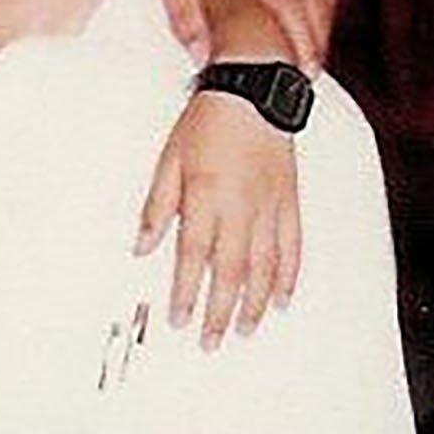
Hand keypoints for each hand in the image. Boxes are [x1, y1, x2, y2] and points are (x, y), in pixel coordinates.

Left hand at [136, 90, 300, 349]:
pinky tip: (280, 300)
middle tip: (211, 341)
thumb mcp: (169, 158)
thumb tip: (141, 246)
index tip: (179, 319)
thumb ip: (157, 206)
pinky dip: (287, 277)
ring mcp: (269, 207)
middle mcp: (239, 207)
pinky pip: (292, 248)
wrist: (253, 91)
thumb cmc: (206, 122)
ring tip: (244, 331)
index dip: (185, 292)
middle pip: (230, 272)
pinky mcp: (289, 203)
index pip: (193, 256)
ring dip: (253, 304)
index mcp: (204, 196)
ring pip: (263, 268)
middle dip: (219, 312)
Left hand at [153, 0, 335, 73]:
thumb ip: (187, 22)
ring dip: (322, 23)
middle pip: (313, 2)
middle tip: (308, 72)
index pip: (288, 6)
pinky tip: (314, 20)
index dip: (300, 43)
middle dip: (315, 42)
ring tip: (311, 53)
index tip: (302, 70)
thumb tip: (205, 60)